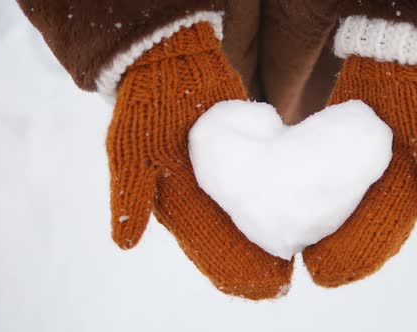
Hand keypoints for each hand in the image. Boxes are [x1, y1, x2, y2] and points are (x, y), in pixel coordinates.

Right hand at [106, 23, 292, 298]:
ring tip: (291, 256)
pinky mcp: (237, 152)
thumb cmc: (147, 107)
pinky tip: (292, 211)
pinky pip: (255, 181)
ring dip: (262, 235)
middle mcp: (198, 192)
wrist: (170, 63)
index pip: (202, 244)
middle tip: (280, 282)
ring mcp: (219, 172)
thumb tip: (124, 244)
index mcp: (172, 199)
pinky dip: (270, 199)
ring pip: (245, 212)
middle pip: (228, 235)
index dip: (226, 267)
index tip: (255, 287)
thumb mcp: (130, 151)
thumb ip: (130, 195)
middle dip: (250, 259)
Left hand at [303, 56, 416, 286]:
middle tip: (315, 270)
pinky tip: (304, 211)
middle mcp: (392, 183)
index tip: (333, 272)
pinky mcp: (352, 152)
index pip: (385, 231)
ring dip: (332, 229)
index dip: (362, 254)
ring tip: (305, 248)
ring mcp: (370, 169)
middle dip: (342, 249)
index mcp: (413, 187)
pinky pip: (337, 183)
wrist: (398, 58)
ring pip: (350, 208)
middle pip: (365, 225)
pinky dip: (324, 200)